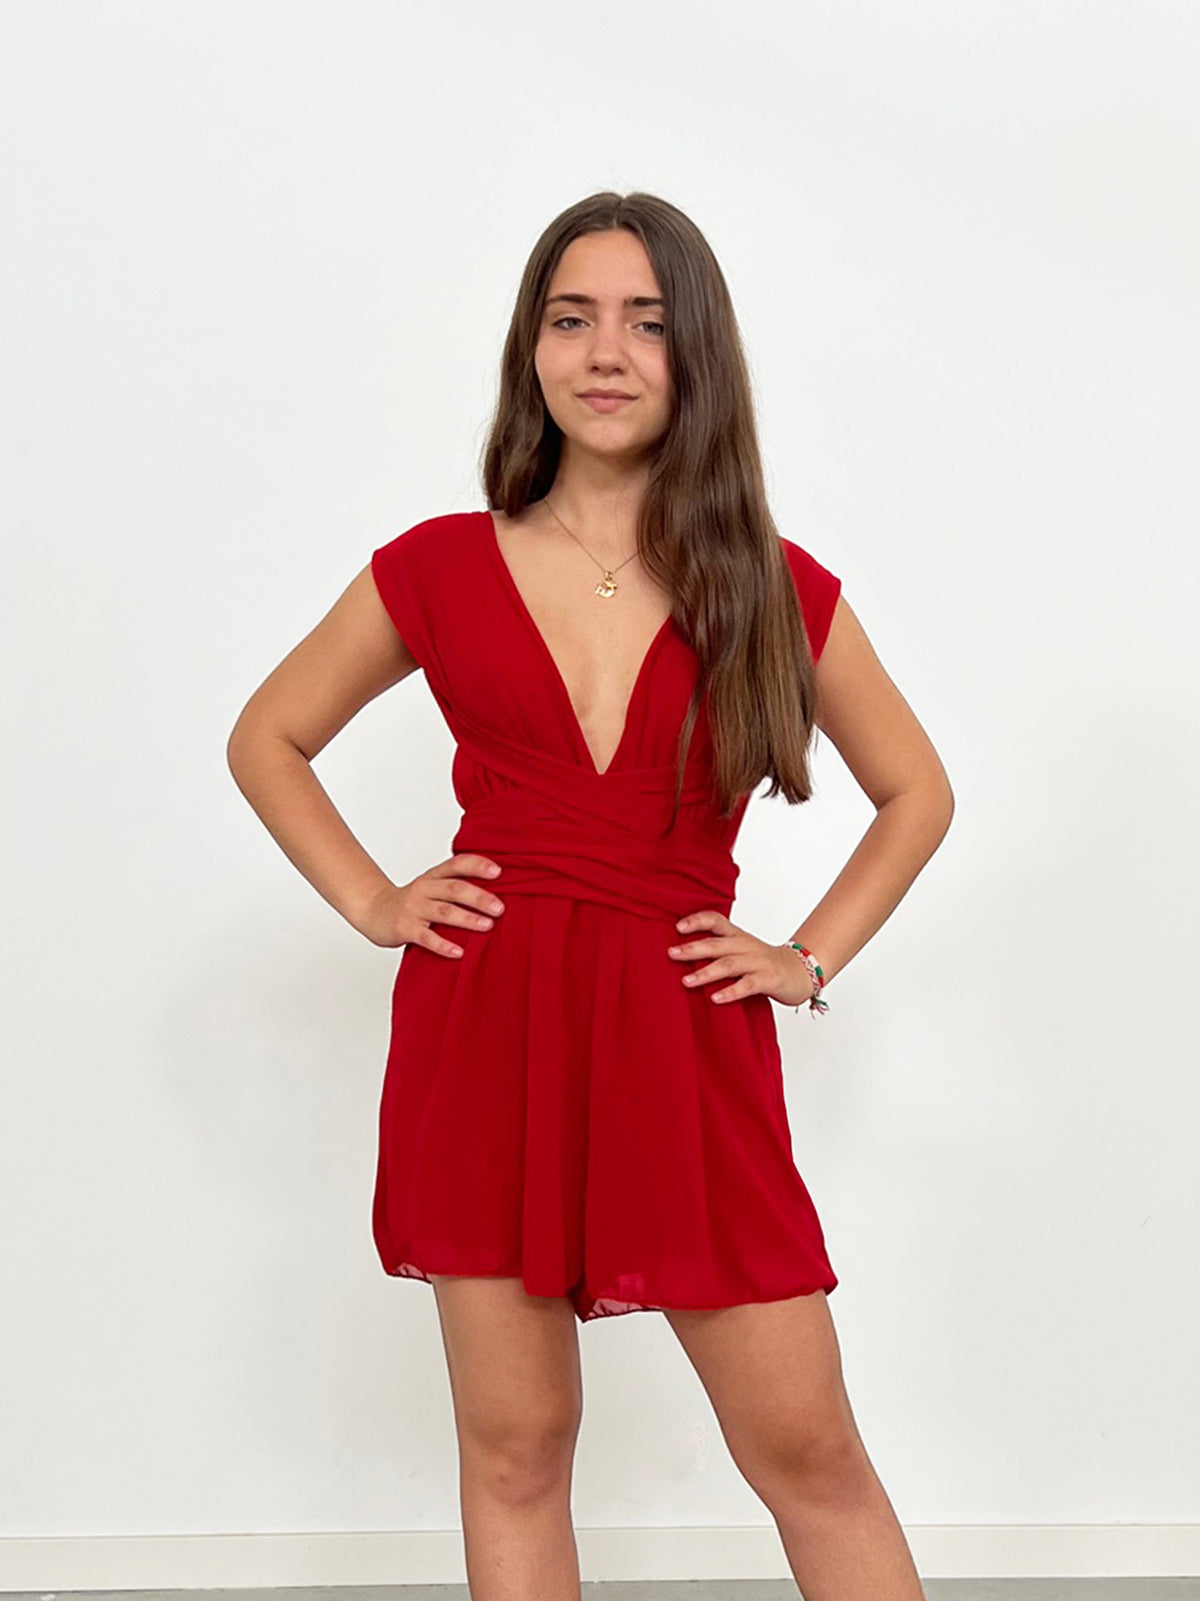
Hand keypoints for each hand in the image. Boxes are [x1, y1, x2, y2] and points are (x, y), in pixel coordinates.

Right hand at [356, 853, 505, 954]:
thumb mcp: (431, 887)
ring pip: (443, 911)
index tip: (499, 871)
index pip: (457, 864)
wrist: (373, 910)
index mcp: (433, 877)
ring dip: (467, 918)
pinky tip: (459, 952)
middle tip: (500, 908)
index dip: (477, 865)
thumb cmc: (410, 902)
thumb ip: (455, 886)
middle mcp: (424, 889)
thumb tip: (496, 894)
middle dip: (479, 897)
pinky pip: (426, 937)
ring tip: (488, 925)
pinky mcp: (404, 928)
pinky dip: (443, 945)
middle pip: (454, 889)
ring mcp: (413, 908)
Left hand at [666, 910, 815, 1006]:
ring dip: (706, 973)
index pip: (716, 921)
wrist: (802, 971)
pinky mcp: (769, 979)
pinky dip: (731, 991)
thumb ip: (719, 950)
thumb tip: (683, 955)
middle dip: (693, 949)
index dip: (698, 920)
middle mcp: (746, 946)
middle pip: (717, 944)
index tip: (678, 927)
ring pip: (729, 964)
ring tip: (686, 981)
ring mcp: (758, 962)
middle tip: (671, 953)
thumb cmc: (765, 963)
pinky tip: (715, 998)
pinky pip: (748, 985)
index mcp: (738, 936)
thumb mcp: (742, 950)